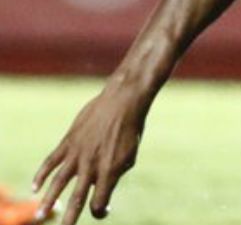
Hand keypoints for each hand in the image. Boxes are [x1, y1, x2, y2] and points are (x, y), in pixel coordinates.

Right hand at [34, 84, 148, 223]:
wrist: (123, 101)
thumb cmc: (131, 129)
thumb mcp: (129, 154)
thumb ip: (114, 173)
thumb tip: (100, 187)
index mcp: (111, 170)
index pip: (100, 201)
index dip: (100, 210)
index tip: (101, 211)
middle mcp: (93, 165)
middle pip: (78, 197)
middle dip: (70, 217)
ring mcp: (78, 153)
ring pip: (59, 182)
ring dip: (49, 200)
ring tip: (40, 216)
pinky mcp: (68, 142)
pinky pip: (51, 161)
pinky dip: (41, 175)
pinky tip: (34, 188)